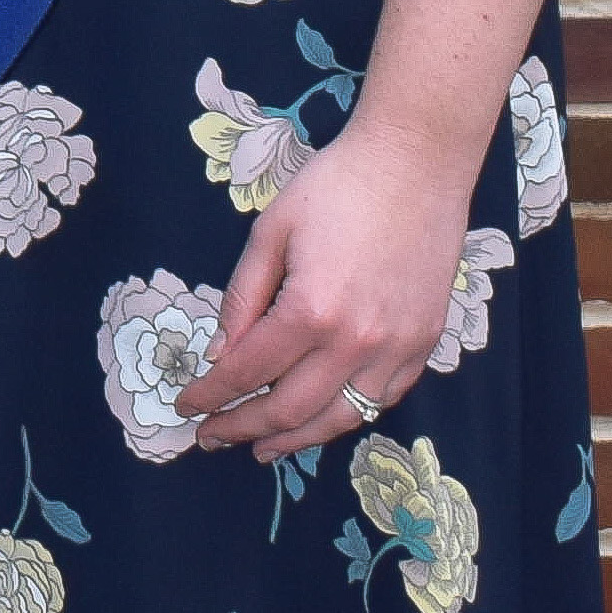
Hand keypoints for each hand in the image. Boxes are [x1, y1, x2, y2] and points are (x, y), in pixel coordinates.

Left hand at [182, 129, 475, 463]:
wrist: (415, 165)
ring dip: (297, 438)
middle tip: (212, 437)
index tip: (185, 405)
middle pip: (291, 408)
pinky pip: (383, 398)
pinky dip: (348, 415)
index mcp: (310, 310)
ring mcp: (398, 348)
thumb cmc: (335, 188)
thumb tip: (219, 355)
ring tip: (263, 446)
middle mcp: (357, 341)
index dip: (211, 395)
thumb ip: (242, 301)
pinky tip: (321, 417)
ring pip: (342, 417)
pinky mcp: (425, 343)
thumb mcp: (269, 234)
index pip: (247, 372)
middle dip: (243, 428)